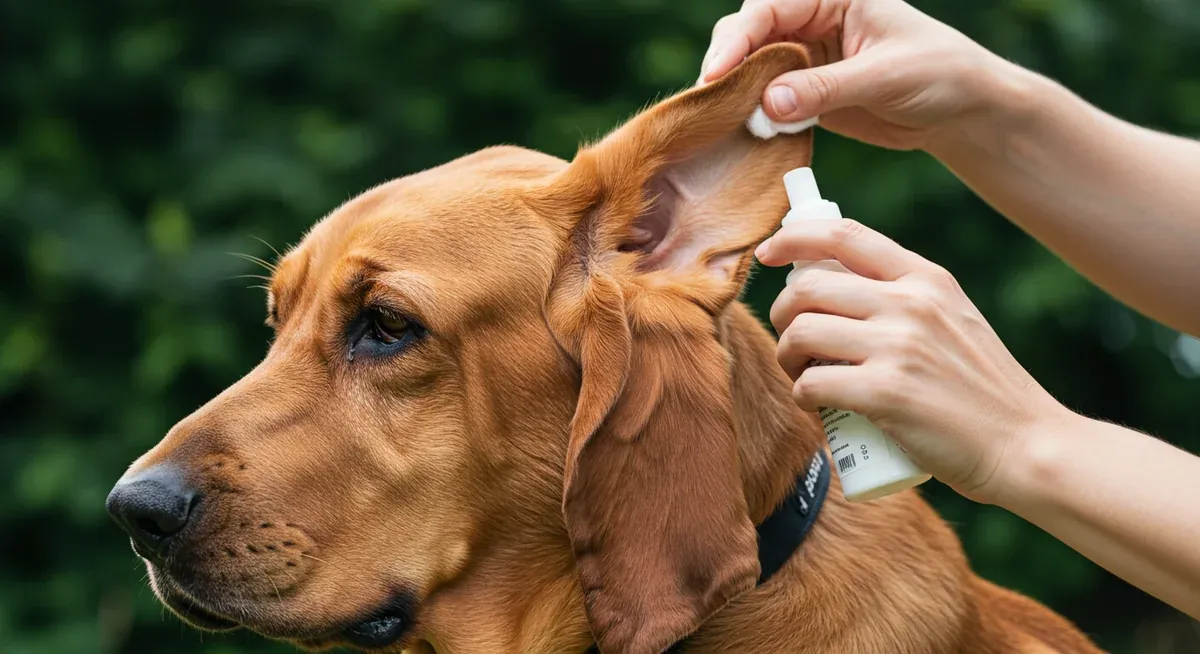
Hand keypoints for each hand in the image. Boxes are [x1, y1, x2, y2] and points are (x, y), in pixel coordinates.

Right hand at [700, 0, 1016, 150]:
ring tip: (724, 120)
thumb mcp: (883, 76)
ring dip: (737, 93)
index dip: (739, 37)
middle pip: (750, 33)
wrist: (959, 111)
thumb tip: (767, 103)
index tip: (718, 72)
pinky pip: (766, 100)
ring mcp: (805, 57)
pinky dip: (753, 116)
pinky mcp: (804, 93)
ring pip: (751, 67)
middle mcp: (812, 20)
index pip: (771, 8)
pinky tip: (745, 133)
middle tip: (710, 98)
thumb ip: (824, 88)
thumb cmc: (937, 73)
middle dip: (728, 62)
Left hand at [755, 219, 1074, 503]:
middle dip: (783, 314)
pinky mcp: (886, 393)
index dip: (793, 237)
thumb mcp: (952, 320)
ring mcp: (899, 346)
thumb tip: (831, 286)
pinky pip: (811, 382)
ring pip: (801, 332)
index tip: (767, 254)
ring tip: (802, 374)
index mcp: (927, 278)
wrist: (1026, 446)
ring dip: (787, 355)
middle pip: (808, 287)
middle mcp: (912, 303)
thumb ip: (905, 299)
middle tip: (793, 343)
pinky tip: (815, 404)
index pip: (843, 234)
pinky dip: (801, 395)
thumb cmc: (981, 392)